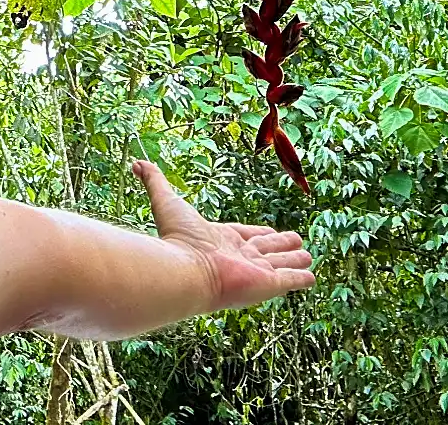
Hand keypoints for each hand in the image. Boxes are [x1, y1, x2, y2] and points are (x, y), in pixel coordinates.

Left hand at [132, 159, 314, 311]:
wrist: (185, 272)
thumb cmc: (177, 239)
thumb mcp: (167, 201)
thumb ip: (154, 181)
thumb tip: (137, 162)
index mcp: (222, 240)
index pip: (246, 235)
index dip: (258, 233)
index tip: (269, 232)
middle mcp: (240, 257)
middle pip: (267, 249)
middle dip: (281, 245)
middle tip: (298, 241)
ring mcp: (255, 271)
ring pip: (280, 263)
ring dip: (294, 259)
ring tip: (308, 256)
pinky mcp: (268, 284)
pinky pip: (290, 280)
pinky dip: (301, 278)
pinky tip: (311, 277)